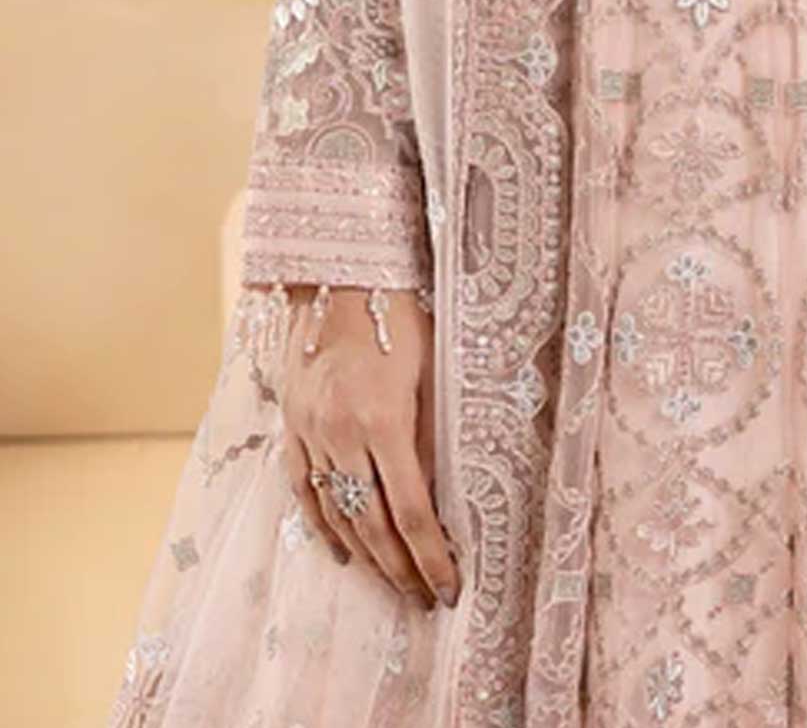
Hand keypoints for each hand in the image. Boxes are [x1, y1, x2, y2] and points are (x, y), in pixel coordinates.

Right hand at [276, 283, 460, 610]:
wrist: (338, 273)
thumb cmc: (398, 313)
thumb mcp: (430, 368)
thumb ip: (430, 431)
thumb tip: (443, 492)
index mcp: (383, 418)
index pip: (411, 511)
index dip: (430, 555)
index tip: (449, 586)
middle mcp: (342, 433)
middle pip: (372, 524)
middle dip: (401, 569)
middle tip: (424, 598)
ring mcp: (311, 431)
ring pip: (338, 513)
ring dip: (368, 556)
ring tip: (393, 584)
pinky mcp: (293, 425)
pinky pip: (304, 488)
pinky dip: (323, 525)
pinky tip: (343, 552)